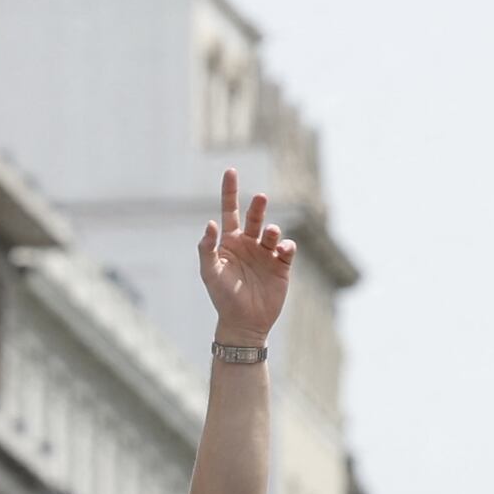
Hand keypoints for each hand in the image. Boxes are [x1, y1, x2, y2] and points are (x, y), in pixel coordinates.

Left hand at [195, 167, 295, 346]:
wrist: (244, 323)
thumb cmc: (222, 297)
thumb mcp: (209, 273)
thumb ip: (207, 248)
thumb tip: (210, 223)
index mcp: (230, 242)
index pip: (230, 211)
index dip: (230, 191)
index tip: (231, 170)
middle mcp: (249, 244)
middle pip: (254, 217)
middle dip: (258, 206)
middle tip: (260, 197)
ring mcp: (266, 254)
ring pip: (271, 232)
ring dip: (271, 229)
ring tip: (270, 234)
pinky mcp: (282, 266)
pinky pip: (287, 249)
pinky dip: (286, 245)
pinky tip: (281, 249)